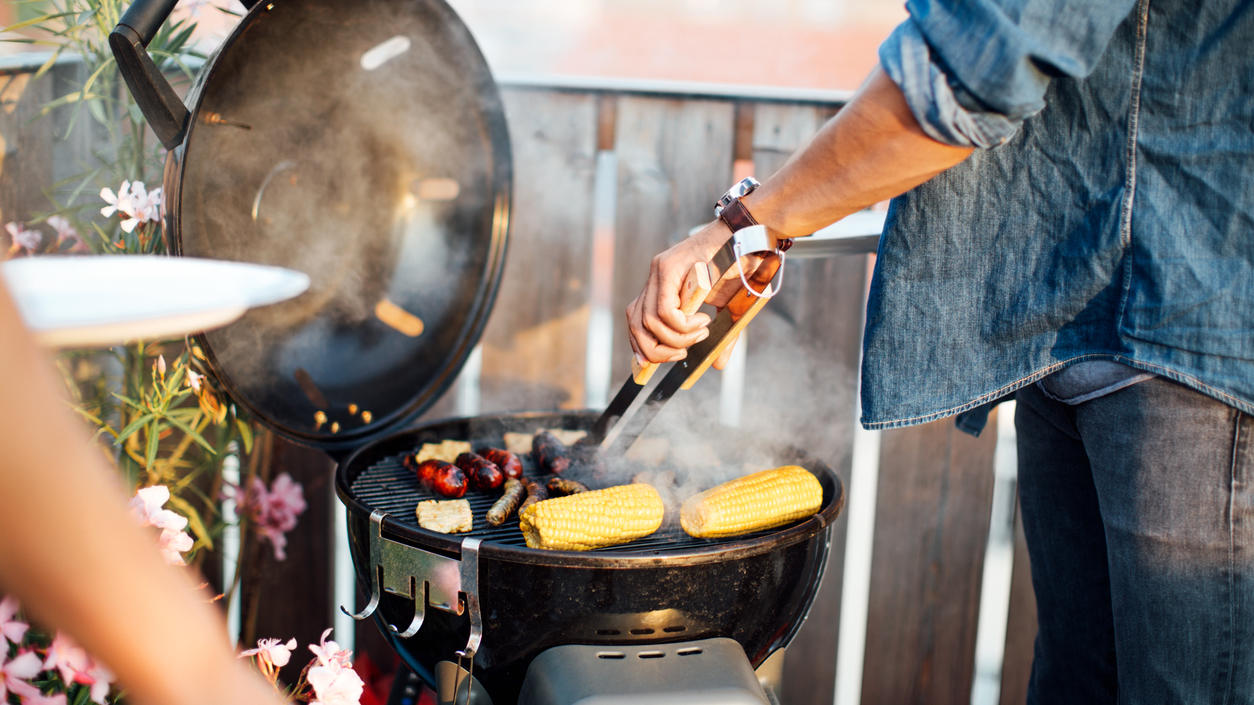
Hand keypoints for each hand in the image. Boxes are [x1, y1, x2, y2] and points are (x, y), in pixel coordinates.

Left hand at [626, 220, 774, 369]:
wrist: (751, 236)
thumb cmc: (740, 269)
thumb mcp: (728, 310)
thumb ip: (720, 337)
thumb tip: (719, 364)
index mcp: (662, 285)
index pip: (636, 319)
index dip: (641, 345)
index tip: (658, 360)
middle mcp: (656, 277)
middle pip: (636, 323)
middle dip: (656, 350)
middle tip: (682, 353)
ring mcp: (660, 269)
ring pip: (649, 320)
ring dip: (675, 338)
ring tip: (699, 333)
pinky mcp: (669, 266)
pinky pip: (664, 309)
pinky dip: (682, 325)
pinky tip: (701, 322)